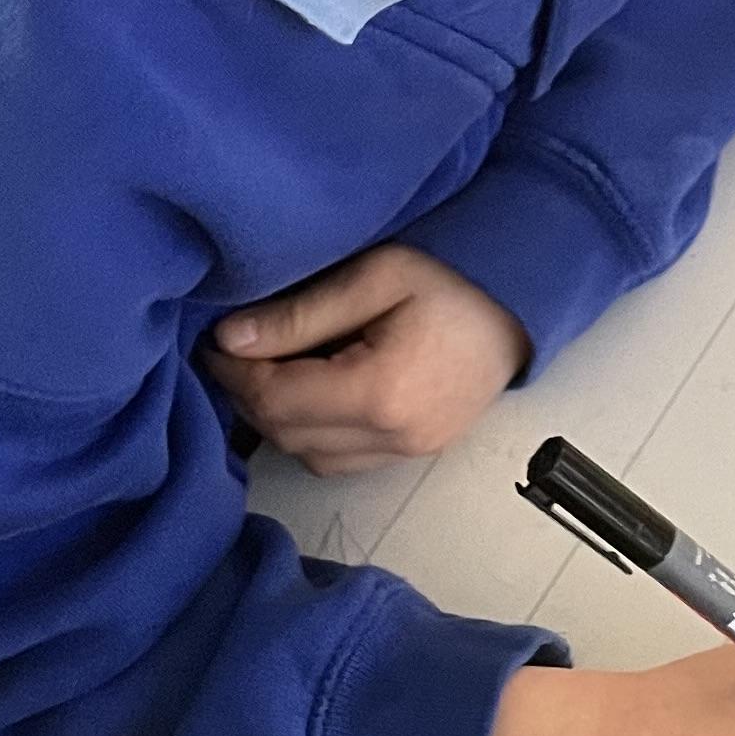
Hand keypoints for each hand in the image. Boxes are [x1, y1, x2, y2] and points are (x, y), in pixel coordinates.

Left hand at [204, 245, 527, 470]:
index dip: (234, 373)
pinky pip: (341, 459)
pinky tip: (309, 391)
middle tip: (233, 352)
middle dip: (249, 395)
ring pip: (309, 456)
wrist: (521, 302)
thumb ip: (300, 313)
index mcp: (379, 391)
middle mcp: (392, 436)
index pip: (278, 398)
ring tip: (269, 369)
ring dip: (278, 419)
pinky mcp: (416, 453)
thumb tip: (229, 340)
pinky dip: (311, 433)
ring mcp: (407, 452)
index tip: (213, 341)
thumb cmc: (451, 277)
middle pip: (288, 433)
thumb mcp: (375, 275)